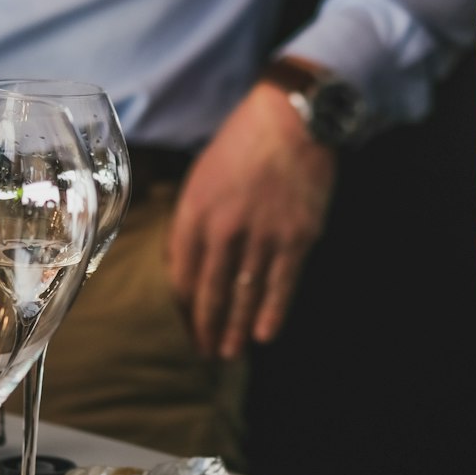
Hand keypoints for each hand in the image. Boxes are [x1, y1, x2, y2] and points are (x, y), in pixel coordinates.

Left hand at [168, 82, 336, 358]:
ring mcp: (262, 236)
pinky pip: (281, 285)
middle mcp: (224, 230)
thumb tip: (184, 258)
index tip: (179, 325)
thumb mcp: (201, 176)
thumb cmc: (242, 144)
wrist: (292, 121)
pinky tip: (264, 335)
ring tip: (228, 353)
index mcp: (194, 212)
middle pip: (209, 291)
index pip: (180, 272)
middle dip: (204, 326)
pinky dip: (272, 313)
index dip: (180, 304)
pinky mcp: (296, 238)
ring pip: (245, 295)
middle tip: (201, 352)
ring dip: (235, 328)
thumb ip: (192, 218)